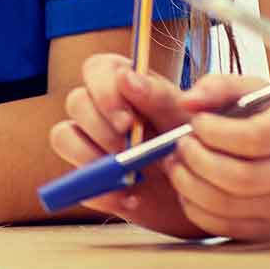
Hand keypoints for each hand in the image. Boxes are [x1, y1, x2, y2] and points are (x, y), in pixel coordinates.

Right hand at [49, 52, 202, 237]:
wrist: (206, 192)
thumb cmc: (197, 144)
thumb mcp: (185, 120)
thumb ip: (159, 96)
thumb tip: (126, 77)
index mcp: (124, 83)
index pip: (96, 69)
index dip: (104, 92)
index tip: (127, 121)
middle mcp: (100, 108)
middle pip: (76, 102)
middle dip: (101, 128)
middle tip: (130, 151)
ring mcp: (90, 142)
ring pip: (63, 136)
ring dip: (90, 157)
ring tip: (129, 176)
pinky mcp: (89, 177)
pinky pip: (75, 181)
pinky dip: (101, 193)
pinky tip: (131, 199)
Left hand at [160, 74, 269, 240]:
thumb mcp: (260, 92)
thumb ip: (221, 86)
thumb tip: (187, 101)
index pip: (253, 138)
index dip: (214, 131)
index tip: (196, 121)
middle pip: (238, 177)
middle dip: (196, 159)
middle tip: (180, 143)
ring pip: (225, 205)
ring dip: (188, 183)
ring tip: (177, 161)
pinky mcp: (267, 230)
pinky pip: (222, 226)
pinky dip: (194, 206)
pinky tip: (188, 184)